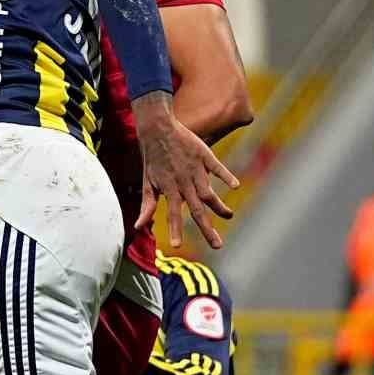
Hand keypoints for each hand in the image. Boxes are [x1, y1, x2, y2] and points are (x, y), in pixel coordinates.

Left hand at [131, 93, 238, 249]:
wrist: (158, 128)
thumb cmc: (152, 158)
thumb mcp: (147, 182)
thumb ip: (147, 206)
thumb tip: (138, 227)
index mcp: (169, 189)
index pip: (172, 214)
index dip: (174, 229)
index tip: (177, 246)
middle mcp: (183, 182)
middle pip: (196, 209)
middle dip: (207, 229)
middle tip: (217, 246)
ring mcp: (195, 169)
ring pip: (208, 192)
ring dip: (219, 206)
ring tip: (229, 216)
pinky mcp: (204, 156)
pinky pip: (216, 167)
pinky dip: (226, 176)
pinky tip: (235, 186)